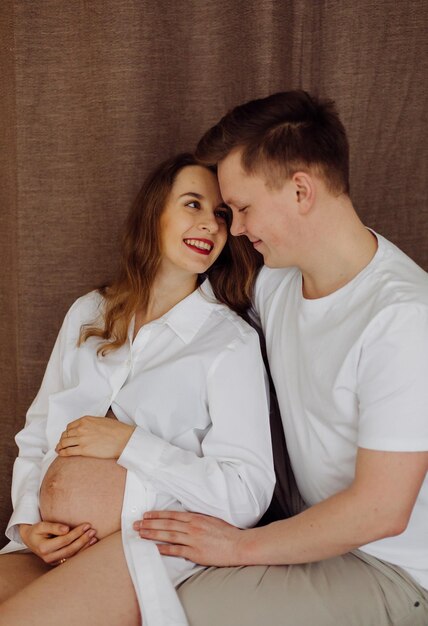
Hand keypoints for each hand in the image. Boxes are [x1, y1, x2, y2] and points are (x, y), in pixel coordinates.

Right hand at [19, 521, 97, 565]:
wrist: (30, 539)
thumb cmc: (37, 531)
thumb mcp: (41, 526)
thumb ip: (53, 527)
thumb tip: (66, 529)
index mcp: (44, 548)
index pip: (64, 540)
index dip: (76, 533)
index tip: (87, 525)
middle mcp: (48, 557)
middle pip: (70, 549)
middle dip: (83, 540)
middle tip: (93, 531)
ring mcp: (53, 562)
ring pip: (72, 556)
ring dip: (84, 547)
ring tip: (94, 537)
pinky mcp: (58, 562)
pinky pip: (72, 557)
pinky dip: (82, 551)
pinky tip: (90, 544)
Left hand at [55, 415, 134, 458]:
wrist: (124, 439)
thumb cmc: (116, 430)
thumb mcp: (101, 420)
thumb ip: (91, 423)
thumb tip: (86, 428)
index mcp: (85, 420)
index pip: (69, 426)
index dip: (66, 432)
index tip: (67, 436)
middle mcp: (81, 428)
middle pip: (65, 434)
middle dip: (62, 440)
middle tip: (61, 444)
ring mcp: (82, 439)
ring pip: (64, 443)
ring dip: (60, 446)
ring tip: (59, 449)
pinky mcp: (84, 450)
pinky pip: (68, 451)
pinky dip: (62, 453)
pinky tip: (61, 454)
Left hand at [133, 511, 249, 565]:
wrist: (238, 545)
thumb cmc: (226, 533)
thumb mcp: (210, 520)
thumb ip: (196, 520)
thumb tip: (183, 521)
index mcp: (196, 517)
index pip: (172, 515)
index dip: (157, 515)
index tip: (146, 515)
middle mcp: (192, 527)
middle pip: (167, 524)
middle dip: (150, 524)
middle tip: (136, 524)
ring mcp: (193, 540)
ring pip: (169, 535)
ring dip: (153, 534)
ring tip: (140, 534)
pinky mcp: (196, 553)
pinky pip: (177, 550)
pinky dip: (165, 549)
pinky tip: (155, 548)